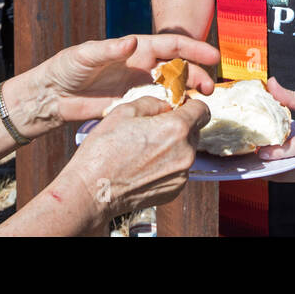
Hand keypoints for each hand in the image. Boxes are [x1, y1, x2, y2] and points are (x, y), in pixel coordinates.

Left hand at [31, 33, 219, 124]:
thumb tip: (132, 41)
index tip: (213, 56)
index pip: (171, 45)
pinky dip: (172, 111)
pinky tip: (181, 119)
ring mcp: (139, 87)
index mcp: (136, 49)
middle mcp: (142, 66)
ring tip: (202, 104)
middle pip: (178, 68)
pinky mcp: (133, 106)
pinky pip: (158, 107)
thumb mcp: (86, 55)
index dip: (194, 49)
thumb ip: (109, 49)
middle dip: (197, 75)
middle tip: (210, 89)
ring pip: (172, 89)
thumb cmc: (67, 67)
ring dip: (188, 95)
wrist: (53, 95)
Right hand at [65, 95, 210, 219]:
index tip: (178, 106)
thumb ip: (154, 102)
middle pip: (194, 131)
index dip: (190, 104)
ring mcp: (181, 175)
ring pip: (186, 151)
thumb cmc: (104, 150)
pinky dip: (167, 164)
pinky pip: (178, 169)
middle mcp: (185, 153)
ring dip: (173, 146)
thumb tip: (167, 105)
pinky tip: (145, 165)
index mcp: (176, 129)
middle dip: (179, 126)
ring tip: (145, 149)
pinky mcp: (175, 190)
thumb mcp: (125, 110)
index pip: (203, 110)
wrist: (92, 191)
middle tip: (153, 128)